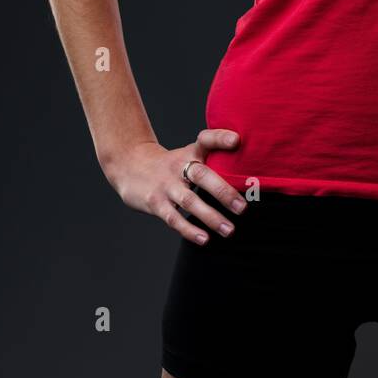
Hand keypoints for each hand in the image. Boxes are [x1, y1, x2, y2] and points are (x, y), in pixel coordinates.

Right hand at [104, 128, 246, 243]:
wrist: (129, 165)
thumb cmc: (170, 164)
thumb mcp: (189, 154)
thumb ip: (214, 160)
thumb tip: (247, 173)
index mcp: (191, 152)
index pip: (206, 139)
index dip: (220, 138)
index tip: (237, 141)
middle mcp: (179, 166)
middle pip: (202, 175)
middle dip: (223, 192)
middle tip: (242, 208)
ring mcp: (166, 185)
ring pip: (190, 201)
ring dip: (211, 217)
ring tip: (229, 230)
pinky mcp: (155, 202)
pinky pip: (173, 217)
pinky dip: (189, 229)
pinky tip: (204, 239)